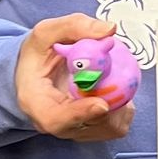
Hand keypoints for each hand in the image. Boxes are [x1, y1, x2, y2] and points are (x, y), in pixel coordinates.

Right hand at [14, 15, 135, 141]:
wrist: (37, 71)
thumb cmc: (38, 55)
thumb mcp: (46, 32)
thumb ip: (74, 26)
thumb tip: (109, 29)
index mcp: (34, 102)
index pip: (55, 120)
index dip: (80, 114)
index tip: (102, 104)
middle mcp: (53, 123)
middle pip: (89, 126)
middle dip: (111, 102)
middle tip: (119, 77)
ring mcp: (74, 130)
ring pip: (108, 127)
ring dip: (120, 102)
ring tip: (112, 78)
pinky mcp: (92, 131)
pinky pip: (116, 125)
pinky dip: (123, 106)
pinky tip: (113, 88)